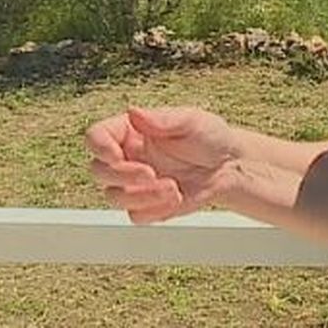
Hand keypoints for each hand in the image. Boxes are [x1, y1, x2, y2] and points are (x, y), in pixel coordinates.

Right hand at [84, 106, 240, 223]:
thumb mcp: (191, 120)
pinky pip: (135, 216)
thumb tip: (132, 111)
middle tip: (151, 174)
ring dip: (141, 196)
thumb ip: (162, 119)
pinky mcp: (147, 206)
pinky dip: (155, 210)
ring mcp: (135, 184)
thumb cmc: (210, 136)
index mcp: (131, 131)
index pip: (97, 137)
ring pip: (113, 197)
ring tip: (173, 188)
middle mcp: (128, 157)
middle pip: (98, 171)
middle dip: (122, 175)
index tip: (116, 155)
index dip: (99, 147)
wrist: (230, 167)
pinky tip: (176, 198)